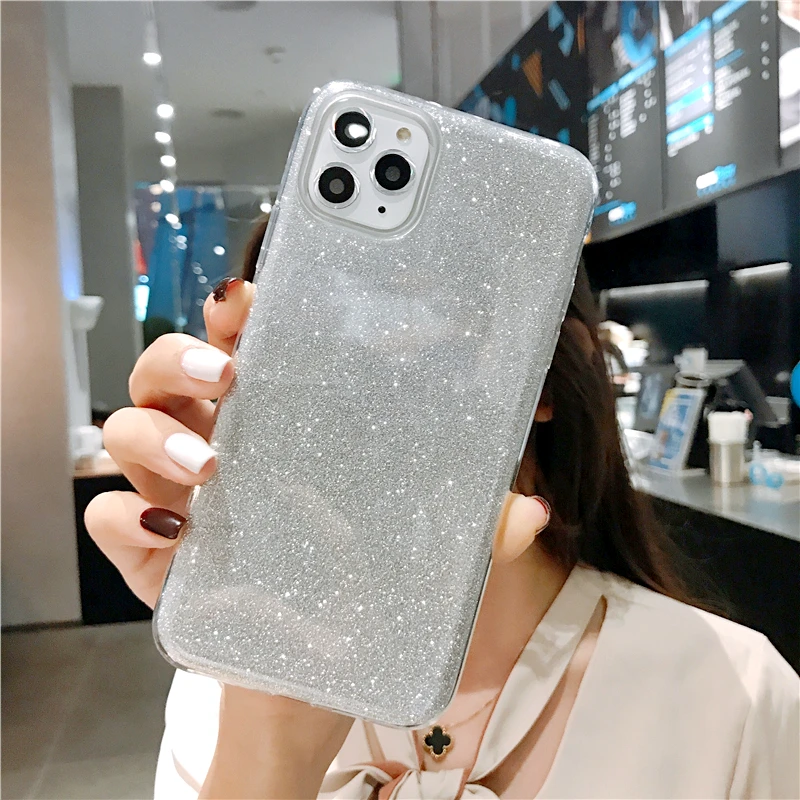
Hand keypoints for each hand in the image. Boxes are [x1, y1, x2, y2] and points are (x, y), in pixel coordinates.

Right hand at [84, 275, 549, 796]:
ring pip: (125, 427)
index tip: (252, 296)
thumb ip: (470, 529)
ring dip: (159, 432)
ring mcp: (172, 497)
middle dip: (185, 353)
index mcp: (271, 425)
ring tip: (213, 464)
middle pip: (165, 369)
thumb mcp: (414, 551)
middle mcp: (212, 444)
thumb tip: (532, 509)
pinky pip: (108, 520)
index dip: (236, 313)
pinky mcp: (146, 558)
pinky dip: (127, 517)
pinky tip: (174, 532)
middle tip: (229, 369)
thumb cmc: (354, 589)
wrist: (308, 678)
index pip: (240, 347)